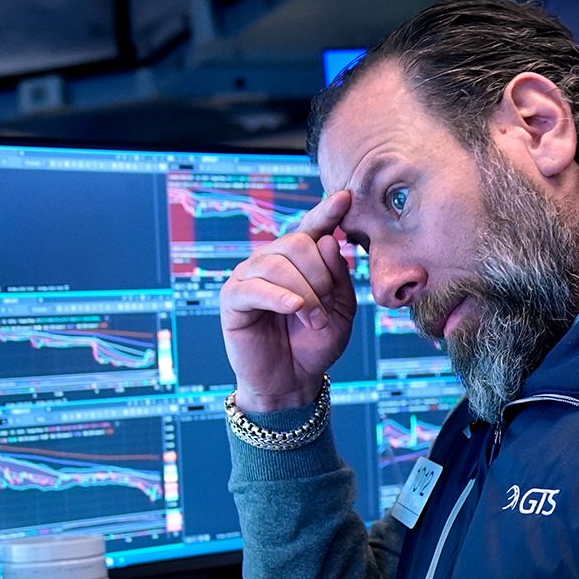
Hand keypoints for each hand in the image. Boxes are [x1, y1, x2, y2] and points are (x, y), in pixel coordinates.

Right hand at [220, 189, 357, 413]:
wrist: (293, 381)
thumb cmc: (315, 344)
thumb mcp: (341, 310)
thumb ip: (339, 276)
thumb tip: (330, 240)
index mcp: (300, 260)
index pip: (312, 228)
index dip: (327, 212)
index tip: (346, 198)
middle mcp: (272, 261)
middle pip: (298, 243)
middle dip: (321, 276)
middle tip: (326, 308)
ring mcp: (250, 277)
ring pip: (280, 264)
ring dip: (306, 295)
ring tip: (314, 321)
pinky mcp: (233, 298)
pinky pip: (255, 287)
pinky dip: (280, 297)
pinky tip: (294, 309)